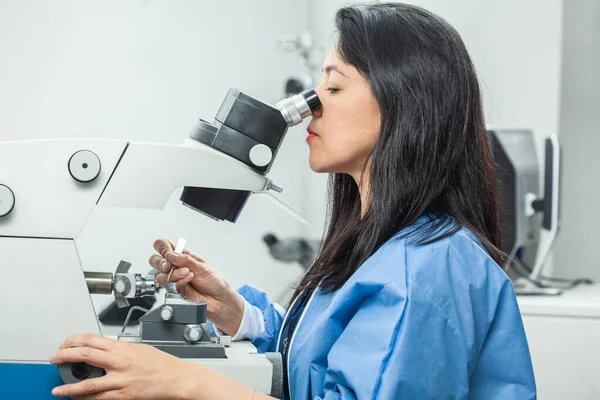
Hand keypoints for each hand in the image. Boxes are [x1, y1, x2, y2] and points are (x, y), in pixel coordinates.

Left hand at [50, 334, 187, 398]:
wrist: (176, 378)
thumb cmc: (162, 363)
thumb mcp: (139, 349)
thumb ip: (120, 349)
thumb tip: (104, 351)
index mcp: (122, 348)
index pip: (91, 339)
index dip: (73, 341)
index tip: (64, 345)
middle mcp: (119, 362)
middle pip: (84, 356)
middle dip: (64, 357)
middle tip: (55, 360)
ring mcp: (120, 380)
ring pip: (87, 384)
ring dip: (69, 388)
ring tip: (58, 390)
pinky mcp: (124, 395)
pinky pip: (100, 399)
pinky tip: (78, 399)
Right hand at [149, 238, 244, 335]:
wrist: (219, 301)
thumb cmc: (215, 282)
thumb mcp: (203, 267)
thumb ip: (186, 260)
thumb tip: (171, 255)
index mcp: (184, 256)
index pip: (165, 246)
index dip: (163, 247)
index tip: (168, 253)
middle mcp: (177, 266)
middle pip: (156, 260)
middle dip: (161, 262)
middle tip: (170, 265)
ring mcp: (175, 279)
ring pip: (159, 274)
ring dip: (173, 273)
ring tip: (187, 274)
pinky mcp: (174, 290)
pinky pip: (168, 285)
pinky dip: (178, 282)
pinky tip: (188, 281)